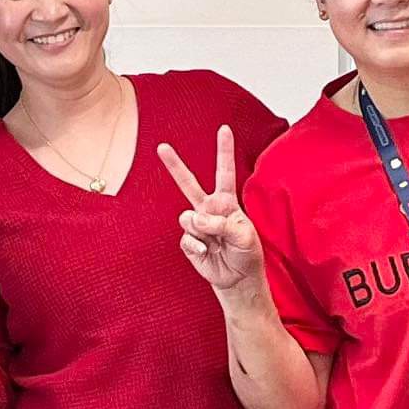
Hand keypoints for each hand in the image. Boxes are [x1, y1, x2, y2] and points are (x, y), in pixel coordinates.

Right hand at [162, 127, 264, 297]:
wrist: (238, 279)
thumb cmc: (246, 254)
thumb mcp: (244, 236)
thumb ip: (221, 223)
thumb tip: (195, 219)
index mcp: (226, 202)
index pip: (224, 172)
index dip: (224, 150)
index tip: (225, 129)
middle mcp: (209, 209)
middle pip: (189, 183)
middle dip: (174, 165)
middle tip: (162, 146)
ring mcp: (197, 225)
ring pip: (187, 218)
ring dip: (202, 230)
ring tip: (215, 242)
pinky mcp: (189, 242)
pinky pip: (186, 238)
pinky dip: (197, 246)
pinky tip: (206, 253)